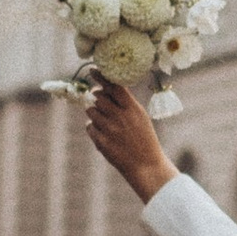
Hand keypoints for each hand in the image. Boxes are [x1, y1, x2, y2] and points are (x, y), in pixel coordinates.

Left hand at [84, 81, 178, 203]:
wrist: (146, 166)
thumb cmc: (144, 139)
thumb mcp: (140, 117)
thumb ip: (124, 103)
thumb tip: (102, 90)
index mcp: (132, 108)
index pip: (114, 86)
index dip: (101, 76)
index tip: (93, 70)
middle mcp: (120, 117)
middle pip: (99, 97)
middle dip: (98, 99)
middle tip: (103, 104)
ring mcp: (110, 130)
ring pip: (91, 111)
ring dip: (95, 114)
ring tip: (107, 123)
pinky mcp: (101, 142)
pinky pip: (89, 127)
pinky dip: (94, 129)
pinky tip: (105, 135)